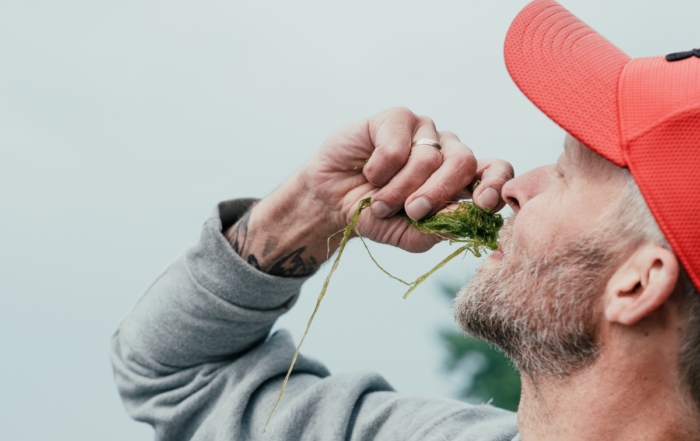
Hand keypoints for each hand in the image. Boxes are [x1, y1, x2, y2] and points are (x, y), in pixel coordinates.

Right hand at [226, 107, 513, 275]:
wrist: (331, 201)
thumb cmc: (374, 215)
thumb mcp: (408, 234)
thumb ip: (437, 230)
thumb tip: (463, 214)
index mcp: (459, 179)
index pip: (495, 171)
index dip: (495, 183)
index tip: (483, 203)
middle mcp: (446, 151)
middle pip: (464, 163)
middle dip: (438, 194)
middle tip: (413, 211)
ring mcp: (423, 132)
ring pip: (429, 158)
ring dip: (399, 189)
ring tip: (380, 201)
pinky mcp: (396, 118)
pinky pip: (398, 146)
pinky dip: (381, 169)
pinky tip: (369, 173)